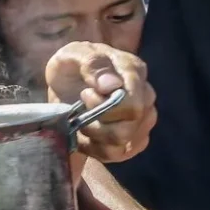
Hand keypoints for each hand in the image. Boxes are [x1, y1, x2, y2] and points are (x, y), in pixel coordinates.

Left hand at [45, 43, 154, 162]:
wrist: (64, 84)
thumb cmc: (71, 66)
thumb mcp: (73, 54)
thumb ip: (92, 64)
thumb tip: (111, 85)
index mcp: (134, 71)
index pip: (134, 102)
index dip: (106, 106)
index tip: (84, 94)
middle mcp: (145, 97)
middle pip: (131, 126)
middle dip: (98, 123)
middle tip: (81, 108)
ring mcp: (142, 120)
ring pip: (125, 143)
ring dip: (96, 137)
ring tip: (82, 121)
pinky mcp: (132, 140)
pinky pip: (119, 154)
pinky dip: (97, 149)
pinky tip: (86, 136)